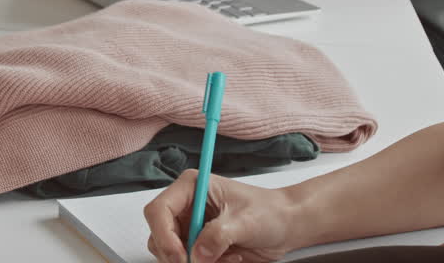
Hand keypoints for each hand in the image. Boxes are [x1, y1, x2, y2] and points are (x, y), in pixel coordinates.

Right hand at [144, 171, 296, 262]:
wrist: (285, 226)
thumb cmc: (268, 212)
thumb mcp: (244, 221)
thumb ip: (217, 236)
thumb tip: (195, 255)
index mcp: (190, 188)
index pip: (158, 211)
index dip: (163, 236)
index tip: (180, 257)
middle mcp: (185, 207)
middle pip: (158, 236)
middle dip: (176, 254)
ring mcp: (189, 228)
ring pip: (170, 253)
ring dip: (194, 261)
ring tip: (225, 257)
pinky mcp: (198, 245)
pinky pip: (189, 262)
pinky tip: (229, 258)